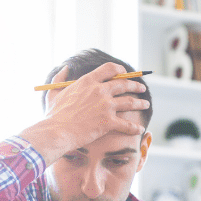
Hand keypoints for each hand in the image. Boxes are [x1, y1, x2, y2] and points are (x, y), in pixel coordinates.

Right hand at [22, 62, 149, 164]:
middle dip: (135, 86)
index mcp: (88, 81)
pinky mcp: (108, 122)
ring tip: (146, 104)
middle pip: (124, 84)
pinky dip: (134, 127)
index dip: (120, 70)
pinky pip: (126, 124)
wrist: (57, 131)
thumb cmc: (54, 115)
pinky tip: (139, 129)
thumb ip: (59, 79)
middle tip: (141, 88)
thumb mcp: (54, 92)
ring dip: (140, 103)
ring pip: (129, 102)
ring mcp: (106, 106)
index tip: (125, 74)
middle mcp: (100, 91)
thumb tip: (65, 68)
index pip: (110, 69)